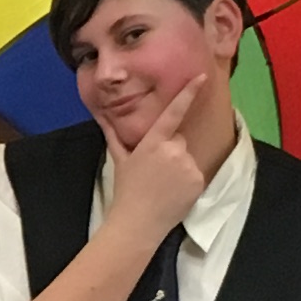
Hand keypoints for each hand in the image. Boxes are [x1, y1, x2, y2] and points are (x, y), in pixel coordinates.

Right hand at [114, 75, 216, 231]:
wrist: (137, 223)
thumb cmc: (126, 189)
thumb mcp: (119, 159)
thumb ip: (113, 134)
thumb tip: (100, 115)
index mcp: (153, 142)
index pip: (173, 112)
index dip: (188, 93)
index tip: (200, 78)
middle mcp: (173, 149)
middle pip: (179, 139)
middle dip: (171, 149)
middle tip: (156, 171)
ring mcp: (188, 165)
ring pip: (187, 156)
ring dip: (180, 166)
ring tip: (165, 184)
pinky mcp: (199, 180)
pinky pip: (196, 173)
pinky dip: (189, 180)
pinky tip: (175, 192)